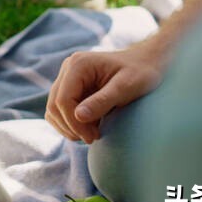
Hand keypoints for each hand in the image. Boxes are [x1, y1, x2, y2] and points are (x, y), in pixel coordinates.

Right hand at [45, 40, 164, 143]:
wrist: (147, 63)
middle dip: (71, 127)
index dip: (74, 123)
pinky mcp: (71, 87)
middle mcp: (68, 68)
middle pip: (54, 106)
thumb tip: (79, 116)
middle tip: (93, 138)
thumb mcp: (126, 87)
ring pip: (53, 110)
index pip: (63, 100)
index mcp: (79, 64)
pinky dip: (70, 123)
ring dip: (68, 127)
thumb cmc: (142, 73)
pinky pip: (60, 110)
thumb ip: (102, 101)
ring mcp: (68, 77)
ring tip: (92, 134)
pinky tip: (90, 126)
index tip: (93, 137)